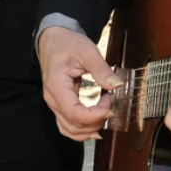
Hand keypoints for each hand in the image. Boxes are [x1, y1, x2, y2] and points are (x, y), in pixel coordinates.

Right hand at [38, 26, 123, 141]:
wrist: (53, 40)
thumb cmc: (68, 43)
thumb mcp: (87, 51)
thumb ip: (101, 69)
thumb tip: (117, 85)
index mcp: (57, 85)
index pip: (74, 112)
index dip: (94, 116)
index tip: (110, 107)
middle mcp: (52, 99)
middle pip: (72, 125)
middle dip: (95, 121)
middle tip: (110, 105)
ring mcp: (54, 104)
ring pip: (69, 129)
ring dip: (89, 129)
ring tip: (105, 113)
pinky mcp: (59, 105)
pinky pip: (67, 125)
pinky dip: (81, 130)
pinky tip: (95, 126)